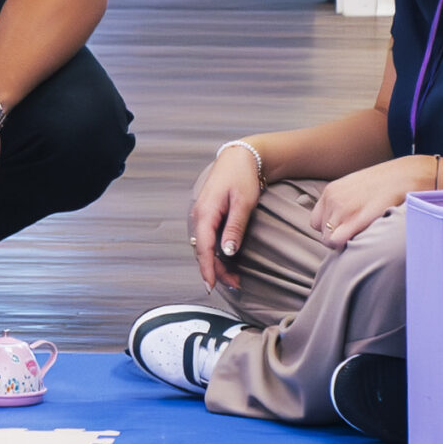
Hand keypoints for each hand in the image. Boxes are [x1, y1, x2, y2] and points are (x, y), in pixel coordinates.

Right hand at [188, 143, 262, 289]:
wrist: (240, 157)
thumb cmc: (242, 176)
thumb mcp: (243, 202)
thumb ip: (234, 228)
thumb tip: (227, 252)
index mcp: (205, 213)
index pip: (203, 248)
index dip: (207, 269)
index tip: (212, 286)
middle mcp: (199, 217)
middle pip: (202, 251)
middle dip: (215, 270)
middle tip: (234, 285)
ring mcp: (202, 216)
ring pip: (204, 247)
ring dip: (216, 263)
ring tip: (233, 278)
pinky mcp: (208, 216)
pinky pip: (207, 239)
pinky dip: (215, 253)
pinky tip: (226, 260)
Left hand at [308, 155, 433, 247]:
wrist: (406, 176)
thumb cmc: (386, 184)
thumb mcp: (357, 187)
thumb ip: (344, 201)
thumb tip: (341, 222)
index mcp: (330, 191)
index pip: (316, 220)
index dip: (329, 228)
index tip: (345, 229)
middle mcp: (332, 200)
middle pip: (321, 231)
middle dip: (335, 236)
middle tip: (355, 234)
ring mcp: (342, 209)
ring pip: (328, 239)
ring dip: (342, 242)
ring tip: (360, 236)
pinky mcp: (354, 219)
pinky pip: (336, 241)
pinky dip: (345, 246)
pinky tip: (360, 240)